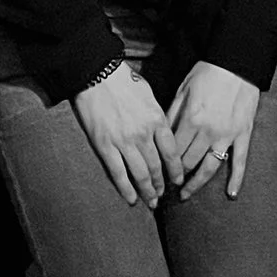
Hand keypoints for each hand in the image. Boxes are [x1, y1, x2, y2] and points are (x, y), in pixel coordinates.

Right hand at [71, 62, 183, 207]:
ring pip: (140, 174)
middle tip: (162, 196)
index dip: (176, 169)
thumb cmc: (124, 81)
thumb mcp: (149, 96)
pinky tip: (130, 199)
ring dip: (146, 190)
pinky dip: (125, 188)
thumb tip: (161, 131)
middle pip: (156, 166)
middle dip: (160, 184)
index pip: (171, 152)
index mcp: (157, 121)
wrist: (98, 74)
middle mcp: (143, 135)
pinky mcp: (105, 146)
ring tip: (150, 201)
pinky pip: (118, 173)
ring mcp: (124, 142)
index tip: (178, 179)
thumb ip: (156, 116)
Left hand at [166, 62, 261, 199]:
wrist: (237, 63)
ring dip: (197, 184)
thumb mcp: (182, 90)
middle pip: (188, 163)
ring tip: (186, 195)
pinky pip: (240, 162)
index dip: (164, 164)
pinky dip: (236, 180)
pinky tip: (231, 195)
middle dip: (176, 176)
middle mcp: (208, 132)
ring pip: (210, 168)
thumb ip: (171, 115)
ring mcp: (227, 136)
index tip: (157, 173)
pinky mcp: (243, 135)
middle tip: (166, 185)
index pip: (173, 151)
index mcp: (191, 120)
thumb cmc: (207, 73)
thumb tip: (159, 137)